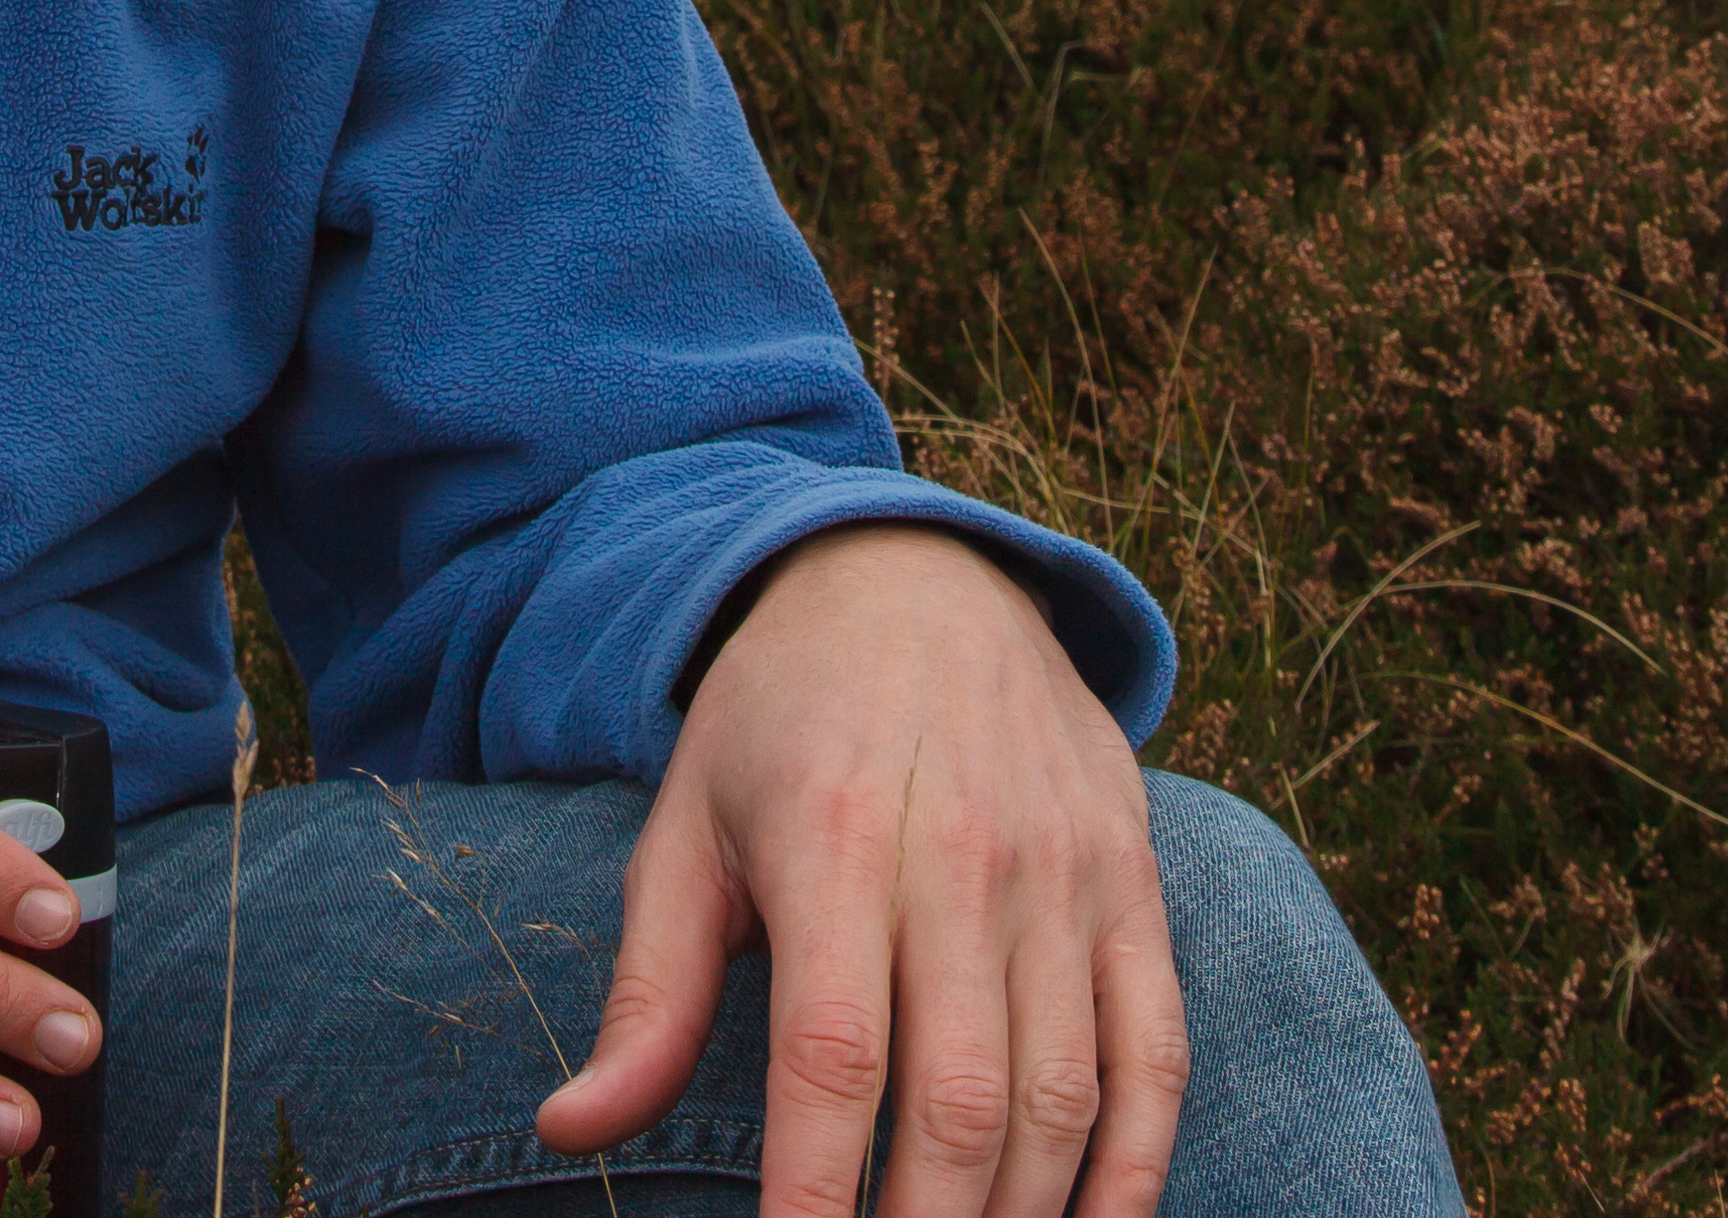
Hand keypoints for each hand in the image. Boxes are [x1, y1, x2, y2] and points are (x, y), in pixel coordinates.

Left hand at [534, 525, 1187, 1217]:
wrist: (917, 573)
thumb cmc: (779, 720)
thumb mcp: (685, 827)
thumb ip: (649, 993)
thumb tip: (569, 1130)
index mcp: (829, 841)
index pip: (832, 1062)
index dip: (817, 1200)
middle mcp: (961, 857)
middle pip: (960, 1104)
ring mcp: (1064, 872)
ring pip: (1064, 1097)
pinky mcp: (1134, 883)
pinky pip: (1159, 1054)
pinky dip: (1133, 1170)